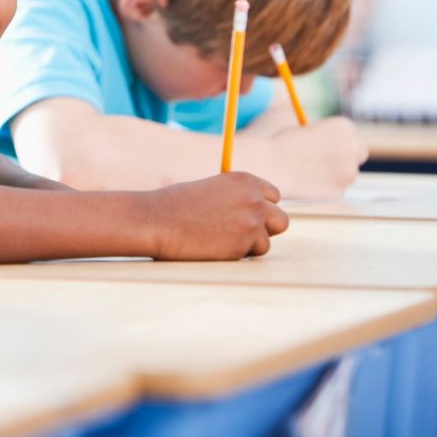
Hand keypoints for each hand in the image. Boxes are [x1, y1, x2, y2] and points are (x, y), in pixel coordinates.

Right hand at [147, 172, 287, 260]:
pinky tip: (211, 247)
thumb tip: (252, 214)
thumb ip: (235, 198)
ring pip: (265, 242)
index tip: (248, 215)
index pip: (273, 196)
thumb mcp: (211, 190)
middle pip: (280, 220)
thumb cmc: (174, 205)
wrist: (156, 220)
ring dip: (247, 245)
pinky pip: (248, 256)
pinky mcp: (242, 245)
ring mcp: (250, 223)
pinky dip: (234, 255)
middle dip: (266, 229)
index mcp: (244, 180)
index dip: (261, 208)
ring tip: (218, 240)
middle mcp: (253, 199)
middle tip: (243, 233)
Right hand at [271, 116, 367, 198]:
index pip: (349, 133)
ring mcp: (349, 171)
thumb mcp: (306, 130)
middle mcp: (353, 147)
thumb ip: (324, 136)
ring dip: (336, 173)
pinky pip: (337, 189)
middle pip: (359, 151)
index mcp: (343, 126)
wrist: (273, 165)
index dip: (337, 139)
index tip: (324, 144)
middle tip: (328, 159)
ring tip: (309, 172)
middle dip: (348, 155)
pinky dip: (326, 187)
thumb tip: (329, 145)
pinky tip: (307, 184)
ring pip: (349, 173)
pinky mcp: (340, 191)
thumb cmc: (283, 146)